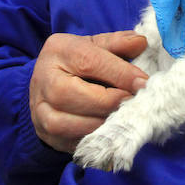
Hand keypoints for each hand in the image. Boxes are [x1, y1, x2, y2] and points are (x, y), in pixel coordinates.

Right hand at [29, 31, 147, 152]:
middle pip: (72, 94)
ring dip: (100, 123)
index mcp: (58, 49)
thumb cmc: (79, 62)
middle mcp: (43, 78)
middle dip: (108, 101)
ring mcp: (40, 108)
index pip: (89, 61)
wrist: (49, 83)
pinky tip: (108, 131)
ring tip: (121, 117)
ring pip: (66, 123)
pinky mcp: (45, 132)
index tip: (143, 83)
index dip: (120, 74)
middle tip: (132, 103)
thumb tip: (141, 42)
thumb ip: (118, 43)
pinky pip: (68, 141)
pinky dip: (92, 138)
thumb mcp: (96, 46)